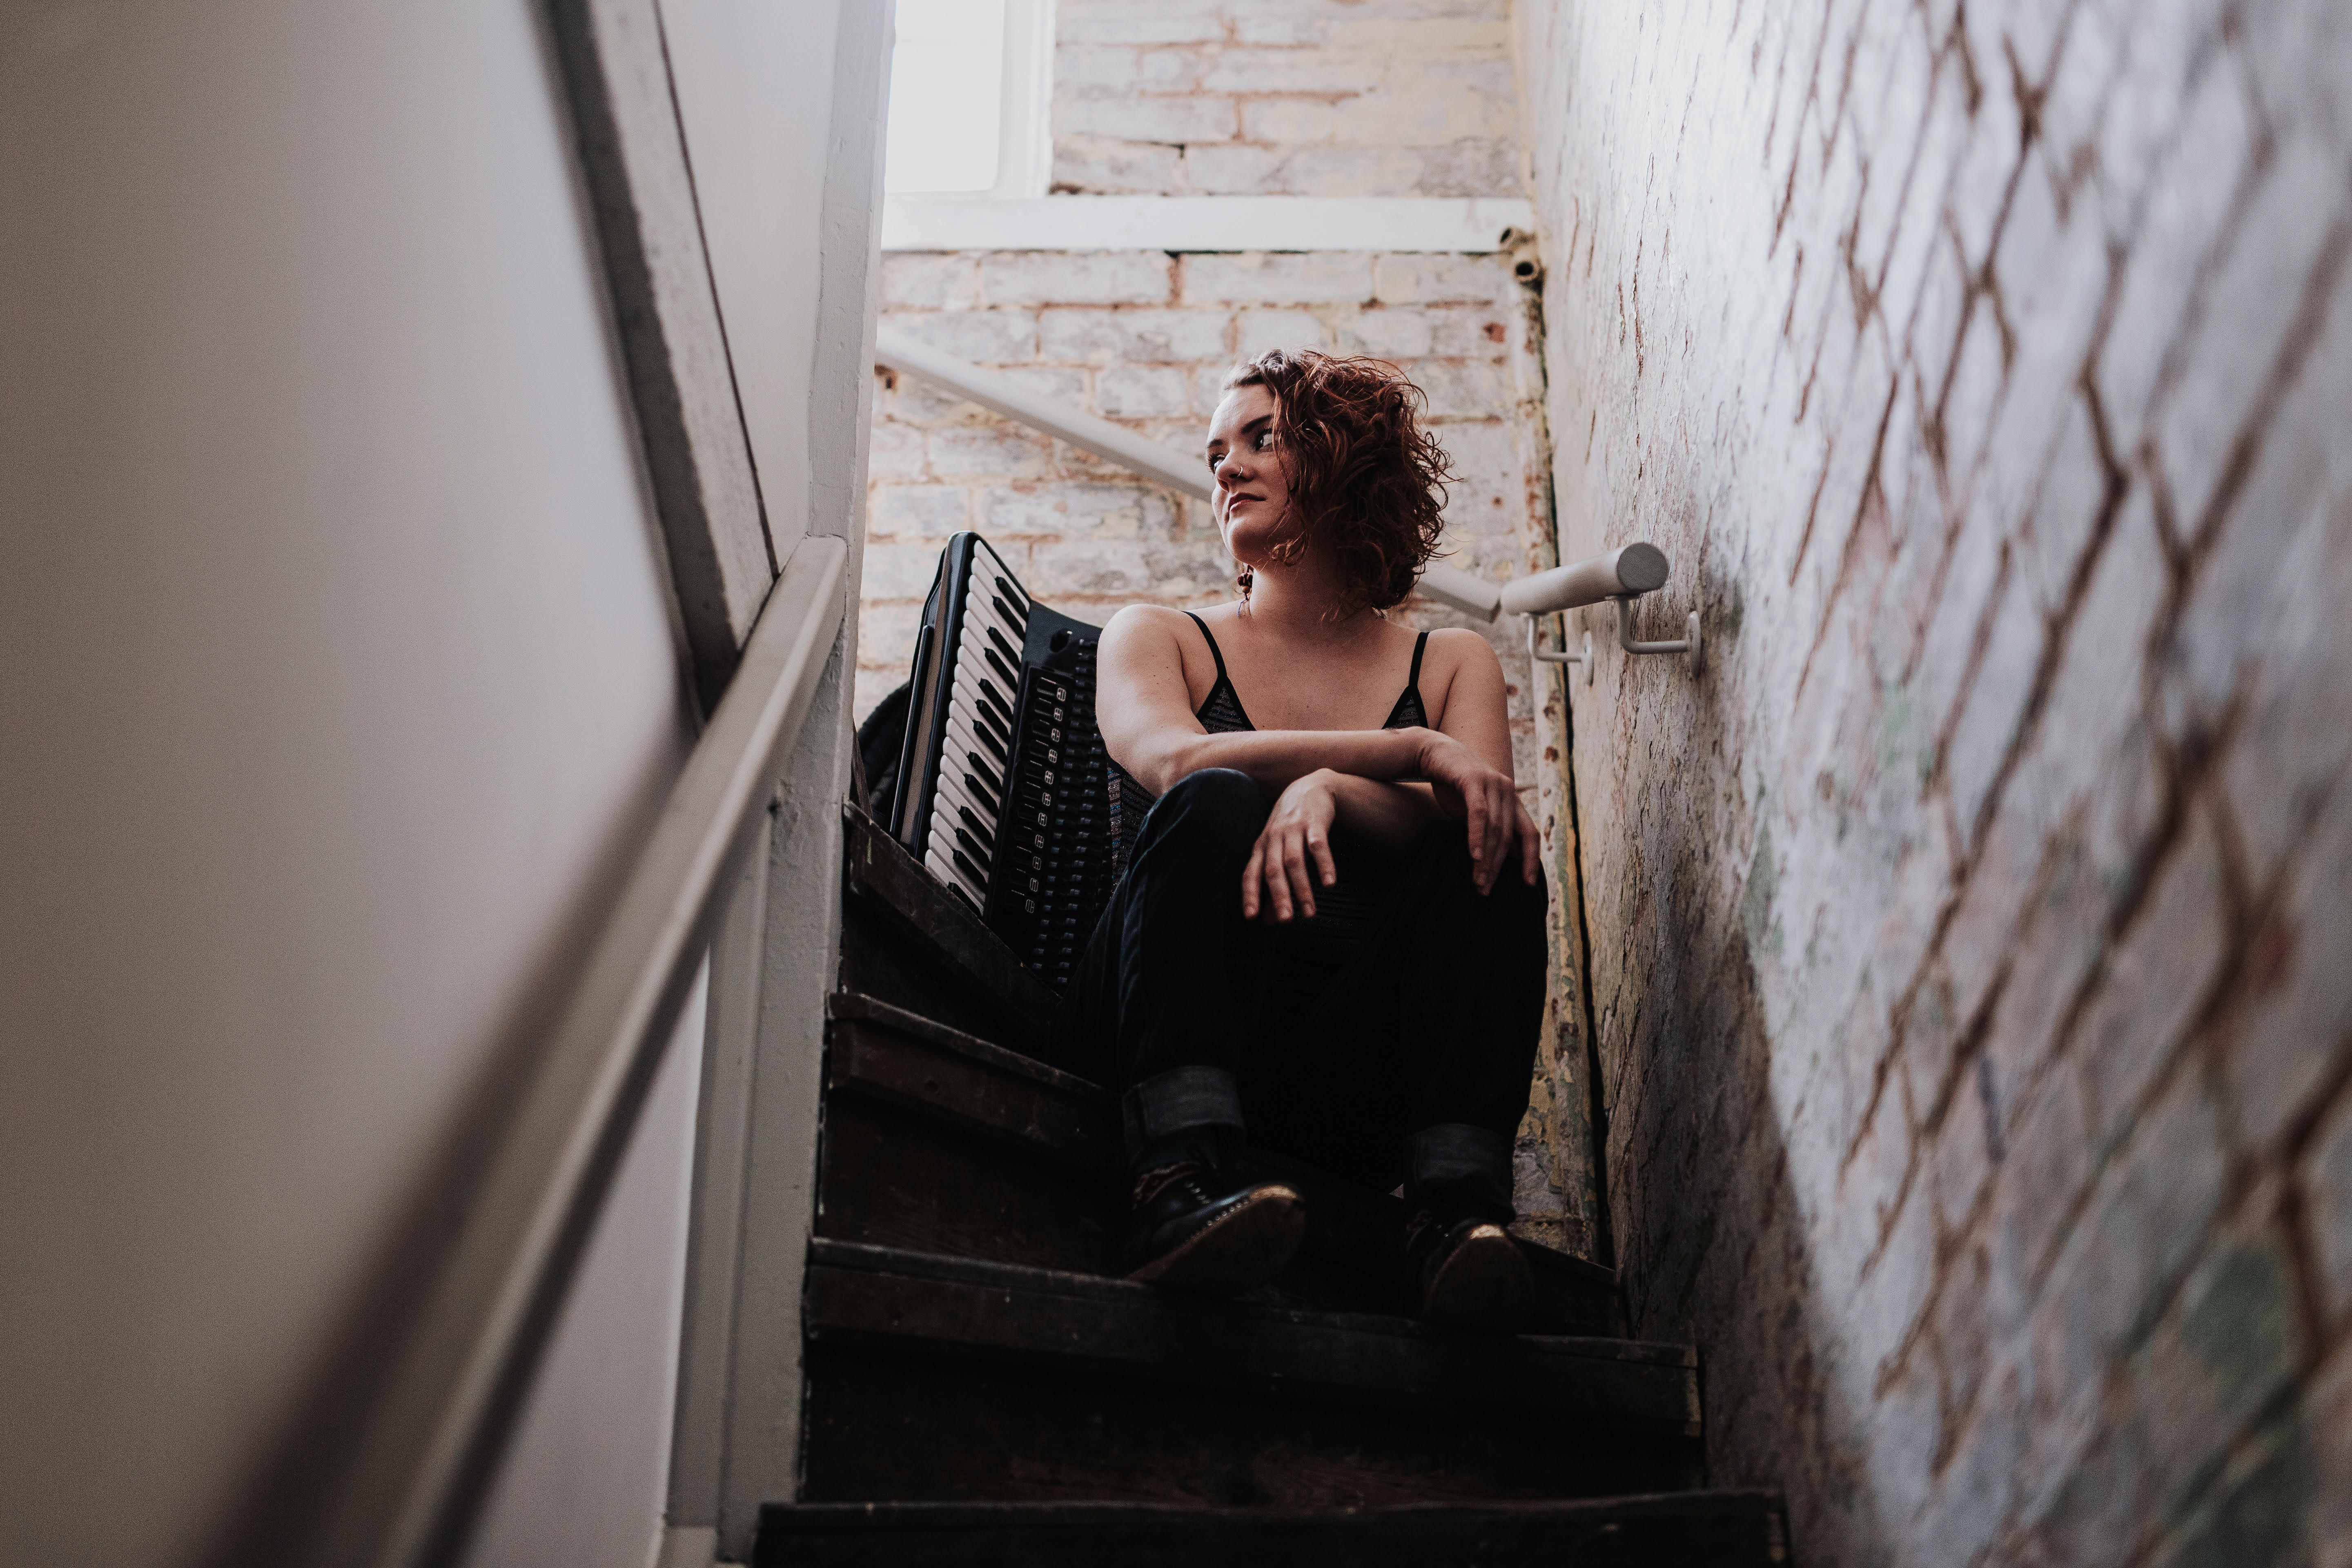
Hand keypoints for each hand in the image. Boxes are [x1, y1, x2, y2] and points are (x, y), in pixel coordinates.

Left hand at [1242, 770, 1338, 922]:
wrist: (1309, 788)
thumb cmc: (1289, 828)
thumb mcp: (1276, 851)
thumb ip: (1271, 885)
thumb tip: (1266, 921)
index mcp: (1261, 847)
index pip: (1250, 873)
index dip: (1250, 894)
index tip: (1251, 917)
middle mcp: (1274, 838)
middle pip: (1273, 870)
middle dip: (1279, 897)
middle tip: (1285, 920)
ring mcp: (1294, 829)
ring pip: (1295, 861)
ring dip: (1302, 888)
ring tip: (1309, 912)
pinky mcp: (1314, 823)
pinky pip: (1319, 846)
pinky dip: (1324, 865)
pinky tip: (1330, 884)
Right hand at [1413, 731, 1540, 895]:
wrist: (1436, 753)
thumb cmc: (1454, 787)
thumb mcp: (1475, 810)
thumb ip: (1489, 829)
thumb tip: (1500, 859)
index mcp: (1513, 800)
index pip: (1530, 834)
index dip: (1531, 859)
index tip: (1528, 884)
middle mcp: (1508, 791)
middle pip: (1508, 836)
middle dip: (1497, 866)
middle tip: (1486, 890)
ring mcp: (1492, 783)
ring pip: (1494, 828)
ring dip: (1486, 858)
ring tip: (1478, 881)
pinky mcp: (1473, 779)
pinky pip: (1478, 813)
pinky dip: (1477, 836)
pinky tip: (1475, 855)